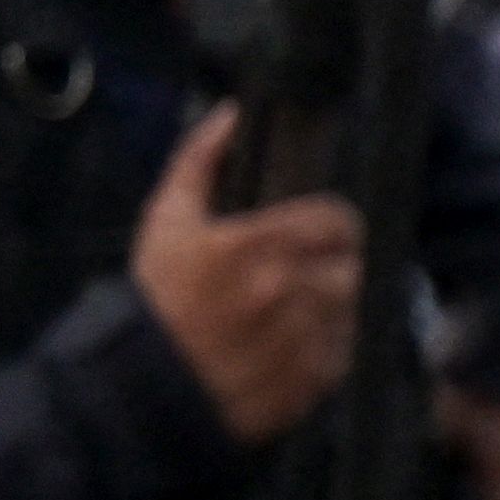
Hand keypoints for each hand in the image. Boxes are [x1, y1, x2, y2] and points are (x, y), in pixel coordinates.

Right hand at [128, 107, 362, 448]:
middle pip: (354, 264)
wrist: (144, 385)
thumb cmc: (156, 298)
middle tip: (312, 270)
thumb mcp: (166, 220)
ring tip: (300, 308)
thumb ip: (200, 161)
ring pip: (354, 307)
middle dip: (338, 264)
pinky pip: (345, 350)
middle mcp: (285, 290)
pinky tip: (295, 343)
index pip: (339, 219)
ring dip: (337, 304)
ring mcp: (303, 337)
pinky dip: (330, 345)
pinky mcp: (313, 379)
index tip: (320, 231)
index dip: (333, 223)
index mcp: (253, 246)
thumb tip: (232, 113)